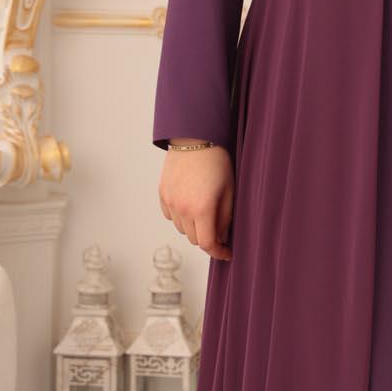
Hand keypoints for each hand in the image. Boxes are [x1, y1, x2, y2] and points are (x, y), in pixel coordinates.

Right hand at [159, 145, 234, 259]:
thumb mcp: (229, 191)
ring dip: (194, 227)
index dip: (219, 252)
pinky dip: (181, 217)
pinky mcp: (162, 193)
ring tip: (205, 213)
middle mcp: (182, 208)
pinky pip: (171, 216)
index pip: (207, 243)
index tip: (227, 253)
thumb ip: (225, 217)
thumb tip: (222, 237)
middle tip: (220, 231)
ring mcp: (170, 201)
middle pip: (194, 238)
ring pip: (182, 228)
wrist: (194, 137)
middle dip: (208, 238)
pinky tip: (191, 205)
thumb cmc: (217, 161)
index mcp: (202, 209)